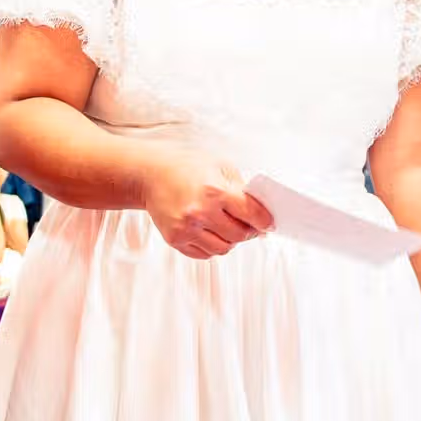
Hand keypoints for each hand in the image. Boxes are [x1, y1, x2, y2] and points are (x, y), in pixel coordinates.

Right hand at [140, 149, 272, 259]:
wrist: (150, 175)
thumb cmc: (187, 168)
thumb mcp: (219, 167)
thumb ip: (241, 189)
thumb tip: (261, 212)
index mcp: (214, 191)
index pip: (251, 214)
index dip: (265, 221)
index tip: (269, 224)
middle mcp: (200, 212)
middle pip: (240, 235)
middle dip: (249, 231)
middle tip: (249, 225)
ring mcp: (186, 229)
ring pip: (223, 249)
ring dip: (230, 240)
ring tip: (226, 226)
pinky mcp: (175, 240)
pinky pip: (205, 254)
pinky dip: (212, 245)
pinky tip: (209, 230)